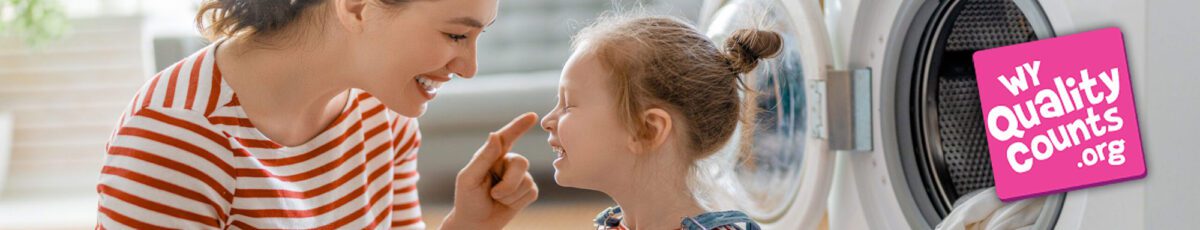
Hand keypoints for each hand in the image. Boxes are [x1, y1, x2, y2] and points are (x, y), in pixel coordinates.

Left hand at [440, 113, 539, 229]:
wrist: (476, 224)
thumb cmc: (468, 200)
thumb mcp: (469, 178)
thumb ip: (483, 157)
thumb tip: (495, 135)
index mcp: (491, 156)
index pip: (507, 137)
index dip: (519, 125)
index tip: (532, 116)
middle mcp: (506, 163)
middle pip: (521, 162)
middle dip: (509, 183)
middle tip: (494, 194)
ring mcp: (518, 177)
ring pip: (526, 180)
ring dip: (510, 195)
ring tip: (497, 200)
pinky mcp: (527, 191)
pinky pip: (531, 192)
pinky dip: (517, 202)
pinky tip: (506, 204)